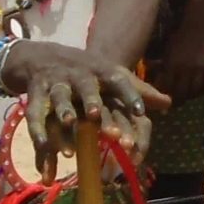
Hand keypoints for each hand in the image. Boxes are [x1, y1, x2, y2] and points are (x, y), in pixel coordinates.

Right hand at [5, 41, 157, 169]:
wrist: (45, 57)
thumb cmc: (88, 74)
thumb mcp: (113, 77)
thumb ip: (138, 91)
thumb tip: (168, 103)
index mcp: (102, 71)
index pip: (119, 80)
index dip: (130, 95)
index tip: (141, 112)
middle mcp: (79, 75)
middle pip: (86, 87)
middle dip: (91, 100)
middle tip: (97, 115)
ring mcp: (56, 83)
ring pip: (59, 97)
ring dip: (64, 110)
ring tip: (70, 124)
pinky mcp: (35, 94)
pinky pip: (35, 113)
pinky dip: (38, 130)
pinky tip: (44, 146)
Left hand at [148, 6, 203, 113]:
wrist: (197, 26)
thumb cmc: (177, 38)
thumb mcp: (167, 54)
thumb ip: (164, 71)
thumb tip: (159, 87)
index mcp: (173, 64)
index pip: (168, 88)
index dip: (165, 97)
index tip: (163, 102)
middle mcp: (188, 68)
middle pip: (182, 93)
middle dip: (177, 101)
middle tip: (174, 104)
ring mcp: (202, 68)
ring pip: (195, 92)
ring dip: (189, 97)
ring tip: (185, 97)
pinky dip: (202, 91)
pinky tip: (197, 90)